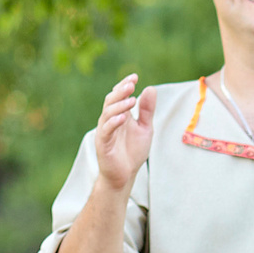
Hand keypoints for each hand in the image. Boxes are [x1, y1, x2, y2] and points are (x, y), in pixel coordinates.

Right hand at [92, 74, 156, 192]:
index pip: (118, 95)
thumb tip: (150, 88)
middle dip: (120, 91)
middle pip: (111, 101)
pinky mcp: (103, 144)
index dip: (124, 85)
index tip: (135, 76)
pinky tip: (123, 117)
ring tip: (131, 100)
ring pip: (107, 113)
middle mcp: (110, 121)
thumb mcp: (145, 128)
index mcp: (119, 115)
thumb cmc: (133, 152)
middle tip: (131, 84)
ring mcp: (105, 132)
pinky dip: (113, 123)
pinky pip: (106, 131)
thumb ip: (147, 110)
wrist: (125, 175)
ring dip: (119, 105)